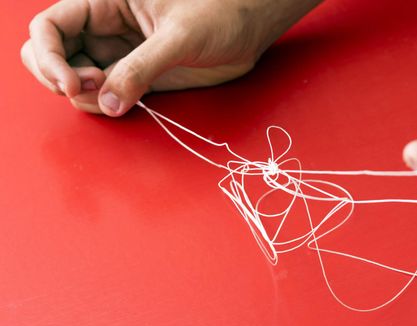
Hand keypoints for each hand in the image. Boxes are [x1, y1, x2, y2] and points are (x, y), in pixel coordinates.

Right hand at [21, 0, 320, 115]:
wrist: (249, 30)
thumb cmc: (221, 13)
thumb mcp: (178, 36)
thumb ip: (141, 67)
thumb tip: (108, 101)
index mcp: (106, 3)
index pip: (51, 27)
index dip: (47, 56)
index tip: (70, 83)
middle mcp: (107, 30)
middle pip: (56, 55)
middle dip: (59, 77)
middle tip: (88, 89)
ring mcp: (121, 56)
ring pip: (79, 80)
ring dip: (85, 97)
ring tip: (114, 100)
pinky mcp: (139, 78)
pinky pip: (107, 95)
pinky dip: (106, 106)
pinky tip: (122, 105)